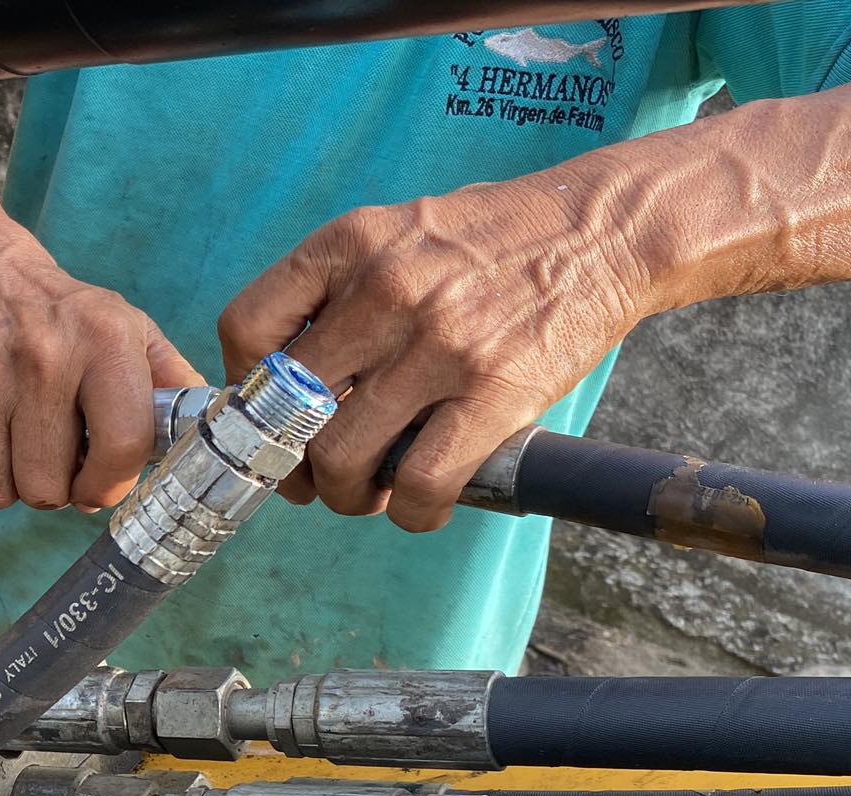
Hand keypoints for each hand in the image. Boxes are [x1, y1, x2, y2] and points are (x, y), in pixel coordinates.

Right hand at [0, 221, 205, 511]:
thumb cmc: (64, 314)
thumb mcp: (131, 328)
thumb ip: (173, 383)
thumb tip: (207, 437)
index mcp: (104, 342)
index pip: (120, 447)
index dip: (109, 486)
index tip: (98, 486)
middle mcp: (43, 358)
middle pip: (47, 487)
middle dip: (53, 489)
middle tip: (54, 460)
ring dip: (9, 484)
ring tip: (19, 449)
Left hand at [216, 169, 653, 530]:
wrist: (606, 229)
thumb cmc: (495, 239)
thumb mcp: (399, 234)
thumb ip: (340, 291)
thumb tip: (285, 379)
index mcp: (348, 244)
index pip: (247, 327)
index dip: (245, 389)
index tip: (266, 416)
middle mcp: (383, 291)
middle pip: (288, 410)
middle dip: (292, 464)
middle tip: (313, 479)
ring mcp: (439, 344)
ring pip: (345, 457)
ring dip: (348, 495)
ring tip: (367, 494)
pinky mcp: (496, 392)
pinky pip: (424, 481)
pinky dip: (414, 511)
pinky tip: (420, 505)